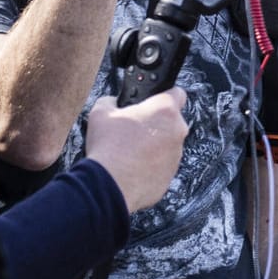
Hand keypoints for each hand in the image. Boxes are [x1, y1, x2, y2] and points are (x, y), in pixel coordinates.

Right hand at [84, 89, 188, 212]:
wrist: (109, 185)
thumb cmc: (107, 146)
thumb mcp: (100, 113)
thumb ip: (111, 101)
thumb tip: (112, 102)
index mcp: (165, 110)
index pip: (177, 93)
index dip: (164, 95)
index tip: (153, 100)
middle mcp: (177, 131)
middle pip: (171, 121)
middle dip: (155, 123)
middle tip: (134, 129)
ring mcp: (176, 155)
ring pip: (167, 145)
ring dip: (153, 145)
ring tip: (129, 151)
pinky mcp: (170, 176)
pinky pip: (162, 165)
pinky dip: (151, 165)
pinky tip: (132, 167)